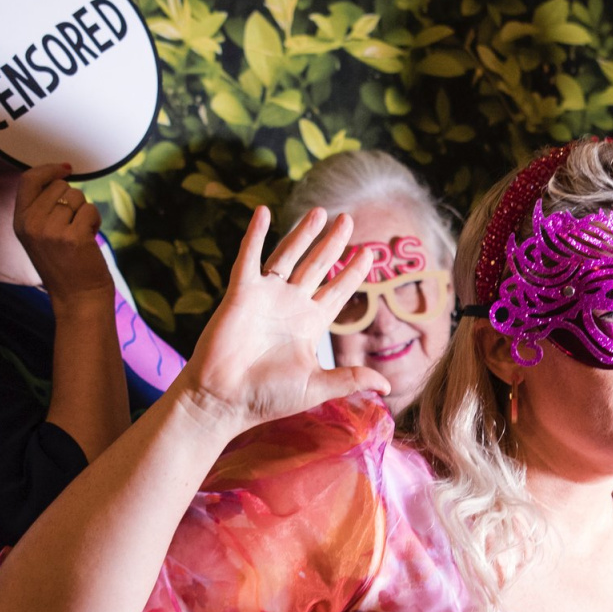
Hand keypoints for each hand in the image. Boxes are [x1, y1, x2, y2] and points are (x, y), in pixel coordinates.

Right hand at [12, 164, 112, 306]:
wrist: (77, 298)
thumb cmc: (64, 265)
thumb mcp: (39, 236)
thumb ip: (41, 208)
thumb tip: (59, 175)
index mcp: (20, 222)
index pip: (28, 180)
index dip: (48, 170)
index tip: (65, 169)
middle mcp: (31, 224)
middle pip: (59, 186)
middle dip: (73, 200)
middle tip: (72, 225)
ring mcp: (50, 230)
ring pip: (77, 197)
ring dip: (84, 212)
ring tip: (79, 235)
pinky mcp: (72, 236)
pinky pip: (90, 210)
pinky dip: (95, 222)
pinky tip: (88, 240)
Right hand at [173, 206, 390, 437]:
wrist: (224, 400)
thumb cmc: (267, 397)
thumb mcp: (316, 386)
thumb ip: (350, 379)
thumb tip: (388, 387)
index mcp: (310, 325)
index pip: (338, 292)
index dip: (353, 273)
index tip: (369, 254)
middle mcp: (290, 305)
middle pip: (317, 266)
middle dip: (333, 243)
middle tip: (349, 220)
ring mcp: (265, 297)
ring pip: (288, 255)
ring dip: (302, 233)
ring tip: (320, 212)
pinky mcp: (240, 293)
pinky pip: (249, 258)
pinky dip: (254, 235)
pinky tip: (262, 212)